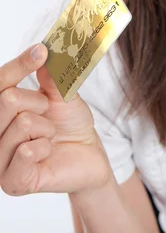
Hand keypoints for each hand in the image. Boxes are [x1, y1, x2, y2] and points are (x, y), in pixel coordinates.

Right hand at [0, 43, 111, 195]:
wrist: (89, 152)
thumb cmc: (69, 122)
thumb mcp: (61, 93)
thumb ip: (49, 76)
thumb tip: (41, 52)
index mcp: (1, 108)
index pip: (0, 82)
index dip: (19, 65)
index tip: (41, 51)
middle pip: (7, 99)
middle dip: (38, 101)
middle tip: (47, 111)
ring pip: (21, 124)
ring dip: (46, 127)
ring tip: (49, 135)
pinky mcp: (13, 182)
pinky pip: (27, 152)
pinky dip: (45, 147)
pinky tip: (47, 152)